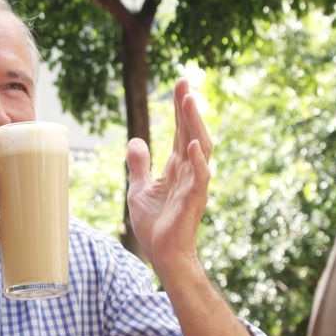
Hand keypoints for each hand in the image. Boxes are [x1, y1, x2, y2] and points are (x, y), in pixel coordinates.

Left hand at [126, 78, 212, 271]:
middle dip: (188, 107)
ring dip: (195, 124)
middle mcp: (189, 171)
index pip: (181, 131)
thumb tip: (135, 140)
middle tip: (183, 82)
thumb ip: (139, 165)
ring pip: (200, 147)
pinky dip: (198, 160)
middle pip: (191, 131)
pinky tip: (192, 143)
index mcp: (177, 167)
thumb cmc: (155, 225)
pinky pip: (200, 177)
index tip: (180, 83)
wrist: (162, 254)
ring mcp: (194, 184)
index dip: (180, 108)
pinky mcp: (194, 200)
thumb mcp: (139, 189)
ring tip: (189, 101)